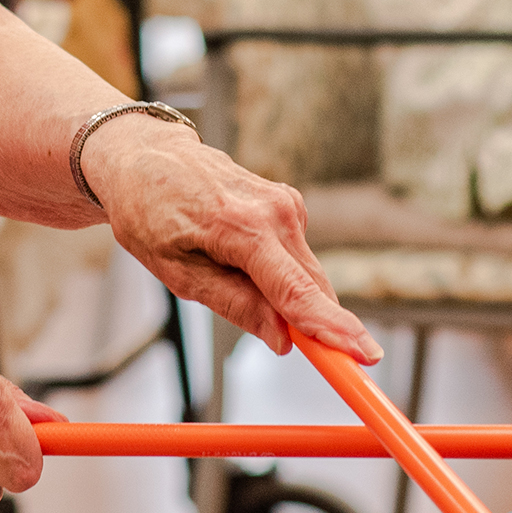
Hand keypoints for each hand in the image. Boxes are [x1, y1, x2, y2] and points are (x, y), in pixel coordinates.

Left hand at [81, 118, 382, 365]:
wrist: (146, 157)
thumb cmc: (150, 214)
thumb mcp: (176, 271)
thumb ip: (233, 304)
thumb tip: (283, 339)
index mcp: (242, 227)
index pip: (297, 291)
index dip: (332, 328)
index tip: (365, 355)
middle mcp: (275, 210)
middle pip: (314, 287)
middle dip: (317, 325)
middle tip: (308, 355)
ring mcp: (286, 203)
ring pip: (305, 275)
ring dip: (284, 296)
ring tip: (223, 274)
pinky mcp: (288, 203)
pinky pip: (295, 258)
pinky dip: (278, 273)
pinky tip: (236, 257)